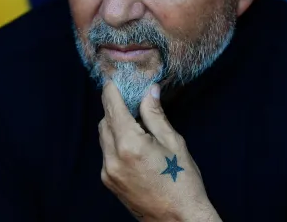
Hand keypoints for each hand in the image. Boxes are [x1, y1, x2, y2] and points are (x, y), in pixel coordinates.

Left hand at [99, 82, 220, 221]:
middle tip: (133, 100)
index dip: (112, 89)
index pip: (112, 106)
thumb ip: (156, 115)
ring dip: (115, 125)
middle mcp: (112, 158)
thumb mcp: (173, 143)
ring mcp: (108, 172)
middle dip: (115, 107)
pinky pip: (107, 153)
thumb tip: (149, 90)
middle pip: (105, 121)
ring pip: (104, 137)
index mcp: (129, 144)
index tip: (114, 79)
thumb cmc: (182, 182)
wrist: (179, 220)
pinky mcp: (109, 182)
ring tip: (138, 123)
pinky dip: (116, 142)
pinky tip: (135, 144)